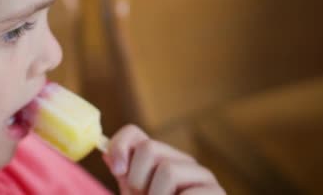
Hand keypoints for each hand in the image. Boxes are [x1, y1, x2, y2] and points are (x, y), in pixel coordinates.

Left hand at [103, 125, 224, 194]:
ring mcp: (201, 176)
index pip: (134, 134)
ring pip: (168, 170)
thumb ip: (125, 177)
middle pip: (149, 148)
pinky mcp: (216, 192)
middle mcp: (181, 161)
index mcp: (160, 159)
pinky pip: (188, 193)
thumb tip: (106, 153)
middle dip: (138, 179)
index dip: (120, 146)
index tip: (117, 171)